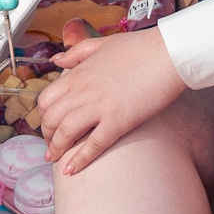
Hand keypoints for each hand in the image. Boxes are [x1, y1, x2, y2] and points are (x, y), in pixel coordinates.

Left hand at [39, 28, 187, 175]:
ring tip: (56, 158)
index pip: (46, 100)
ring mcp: (100, 106)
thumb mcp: (102, 43)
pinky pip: (93, 145)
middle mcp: (83, 91)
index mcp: (78, 74)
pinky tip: (70, 171)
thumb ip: (76, 53)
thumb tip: (56, 60)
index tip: (49, 125)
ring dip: (57, 149)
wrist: (169, 53)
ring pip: (66, 132)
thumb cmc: (141, 48)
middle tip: (51, 145)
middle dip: (47, 136)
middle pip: (51, 119)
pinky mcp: (119, 120)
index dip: (44, 116)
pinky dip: (79, 160)